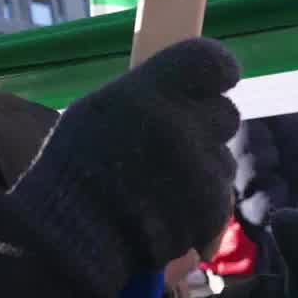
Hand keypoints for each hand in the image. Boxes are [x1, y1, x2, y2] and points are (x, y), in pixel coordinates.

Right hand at [0, 39, 239, 297]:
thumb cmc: (74, 169)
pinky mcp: (212, 209)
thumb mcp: (97, 112)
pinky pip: (220, 199)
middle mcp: (183, 123)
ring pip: (222, 160)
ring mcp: (202, 168)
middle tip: (174, 146)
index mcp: (151, 90)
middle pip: (224, 113)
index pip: (210, 61)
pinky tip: (166, 213)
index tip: (216, 81)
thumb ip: (145, 97)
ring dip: (201, 171)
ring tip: (158, 189)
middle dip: (205, 128)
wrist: (72, 236)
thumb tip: (176, 91)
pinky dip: (200, 207)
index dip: (218, 71)